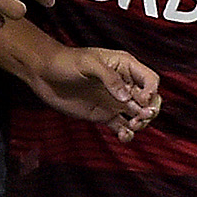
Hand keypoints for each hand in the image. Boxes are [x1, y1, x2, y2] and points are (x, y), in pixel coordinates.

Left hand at [27, 44, 159, 141]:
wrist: (44, 74)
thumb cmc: (66, 61)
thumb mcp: (88, 63)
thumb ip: (109, 78)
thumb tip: (126, 97)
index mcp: (125, 67)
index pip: (150, 79)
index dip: (151, 91)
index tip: (142, 100)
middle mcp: (124, 84)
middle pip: (150, 99)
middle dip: (150, 110)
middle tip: (140, 117)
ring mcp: (115, 101)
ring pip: (139, 115)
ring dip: (141, 123)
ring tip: (131, 126)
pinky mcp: (104, 115)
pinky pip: (122, 127)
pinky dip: (127, 134)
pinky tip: (123, 135)